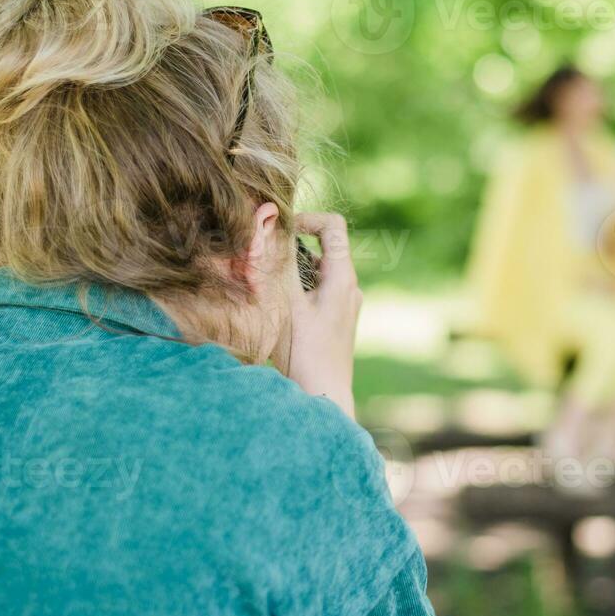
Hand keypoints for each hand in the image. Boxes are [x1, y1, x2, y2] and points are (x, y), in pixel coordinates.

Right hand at [286, 213, 361, 418]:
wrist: (324, 396)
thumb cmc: (305, 352)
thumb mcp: (286, 303)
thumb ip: (278, 264)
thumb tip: (268, 227)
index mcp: (342, 277)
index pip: (333, 225)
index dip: (306, 218)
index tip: (281, 231)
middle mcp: (350, 287)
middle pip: (324, 248)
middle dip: (292, 246)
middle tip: (264, 259)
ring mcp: (346, 305)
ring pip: (318, 272)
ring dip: (292, 271)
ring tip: (267, 287)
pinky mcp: (338, 320)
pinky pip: (319, 291)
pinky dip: (299, 289)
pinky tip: (278, 308)